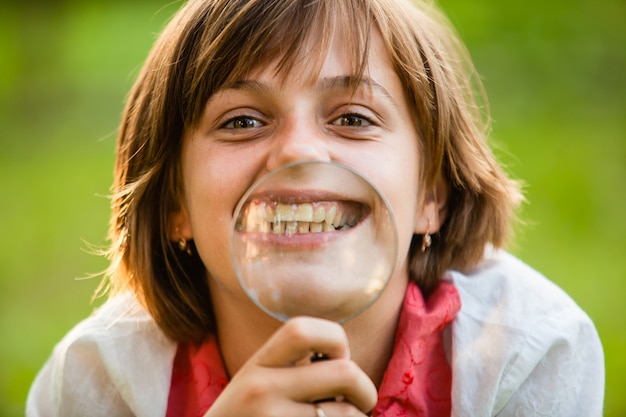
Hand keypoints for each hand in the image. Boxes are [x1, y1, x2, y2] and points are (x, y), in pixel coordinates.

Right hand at [204, 316, 377, 415]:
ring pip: (349, 414)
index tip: (337, 360)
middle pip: (344, 372)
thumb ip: (292, 369)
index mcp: (256, 366)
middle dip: (365, 389)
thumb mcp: (255, 386)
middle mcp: (262, 391)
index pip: (303, 329)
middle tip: (360, 402)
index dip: (334, 340)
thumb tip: (351, 368)